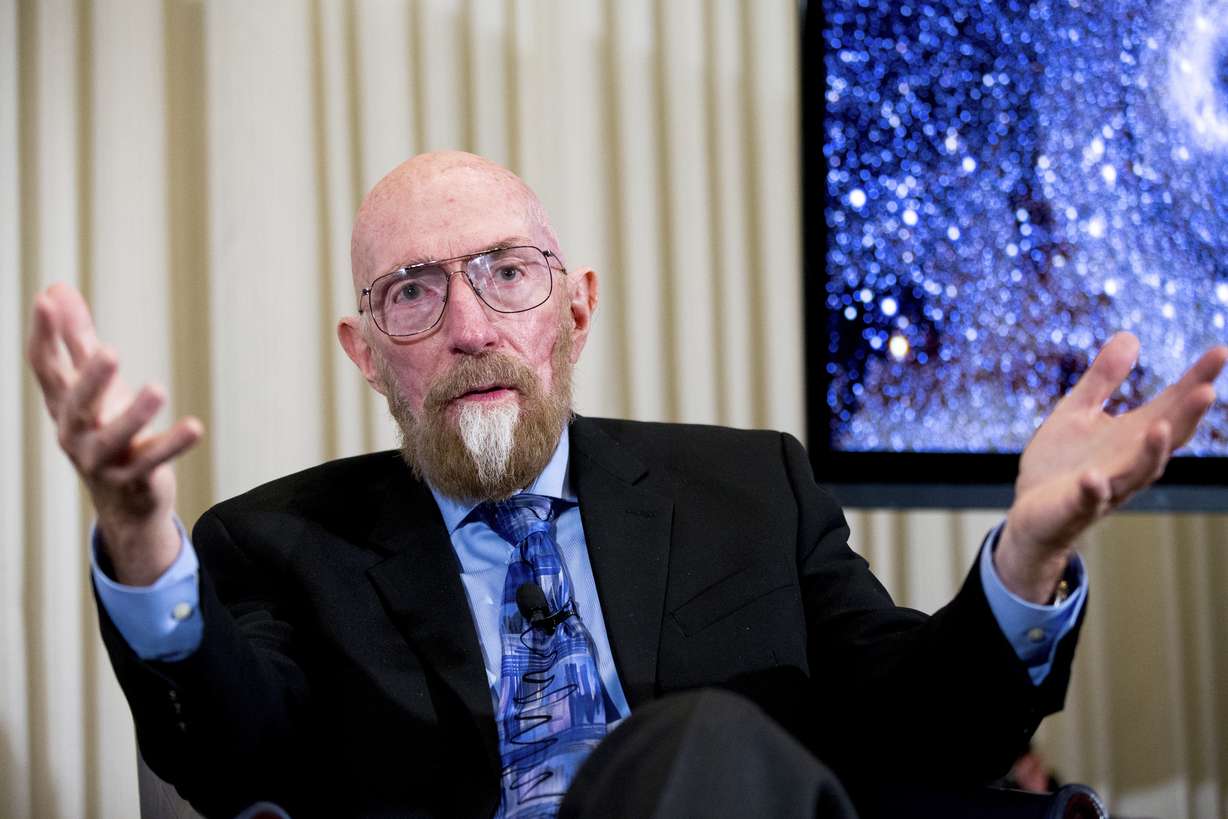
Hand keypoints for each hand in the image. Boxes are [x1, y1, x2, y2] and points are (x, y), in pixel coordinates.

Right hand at [26, 283, 203, 584]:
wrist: (124, 503)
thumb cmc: (106, 431)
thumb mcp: (93, 384)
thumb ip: (78, 338)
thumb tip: (57, 287)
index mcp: (63, 405)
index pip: (45, 367)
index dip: (44, 334)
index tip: (46, 299)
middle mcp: (74, 433)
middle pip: (75, 404)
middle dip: (91, 379)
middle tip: (110, 352)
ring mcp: (101, 460)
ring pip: (113, 437)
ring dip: (134, 415)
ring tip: (157, 390)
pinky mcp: (132, 479)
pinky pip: (151, 460)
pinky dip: (172, 444)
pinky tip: (195, 427)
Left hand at [998, 332, 1227, 602]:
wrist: (1031, 514)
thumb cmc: (1060, 463)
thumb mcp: (1078, 411)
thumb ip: (1103, 379)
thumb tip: (1130, 335)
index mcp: (1132, 436)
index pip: (1172, 405)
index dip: (1196, 380)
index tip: (1219, 351)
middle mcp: (1129, 462)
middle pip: (1166, 438)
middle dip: (1186, 416)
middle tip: (1207, 389)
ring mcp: (1106, 487)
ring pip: (1137, 472)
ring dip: (1151, 452)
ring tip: (1161, 426)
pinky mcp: (1076, 506)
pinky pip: (1088, 499)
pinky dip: (1093, 489)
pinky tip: (1094, 477)